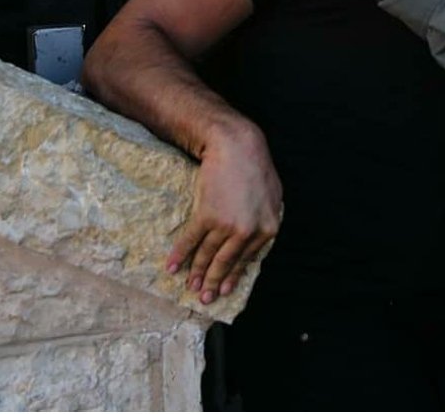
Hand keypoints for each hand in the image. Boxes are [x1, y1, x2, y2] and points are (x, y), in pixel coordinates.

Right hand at [167, 122, 282, 303]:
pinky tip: (172, 267)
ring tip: (189, 287)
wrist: (236, 144)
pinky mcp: (207, 216)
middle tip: (204, 299)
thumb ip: (266, 219)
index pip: (247, 259)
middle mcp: (249, 231)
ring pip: (208, 255)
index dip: (233, 275)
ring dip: (196, 273)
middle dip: (213, 282)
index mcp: (268, 228)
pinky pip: (191, 241)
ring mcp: (227, 225)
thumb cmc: (255, 166)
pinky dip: (180, 256)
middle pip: (227, 262)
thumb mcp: (272, 196)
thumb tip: (257, 242)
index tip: (224, 289)